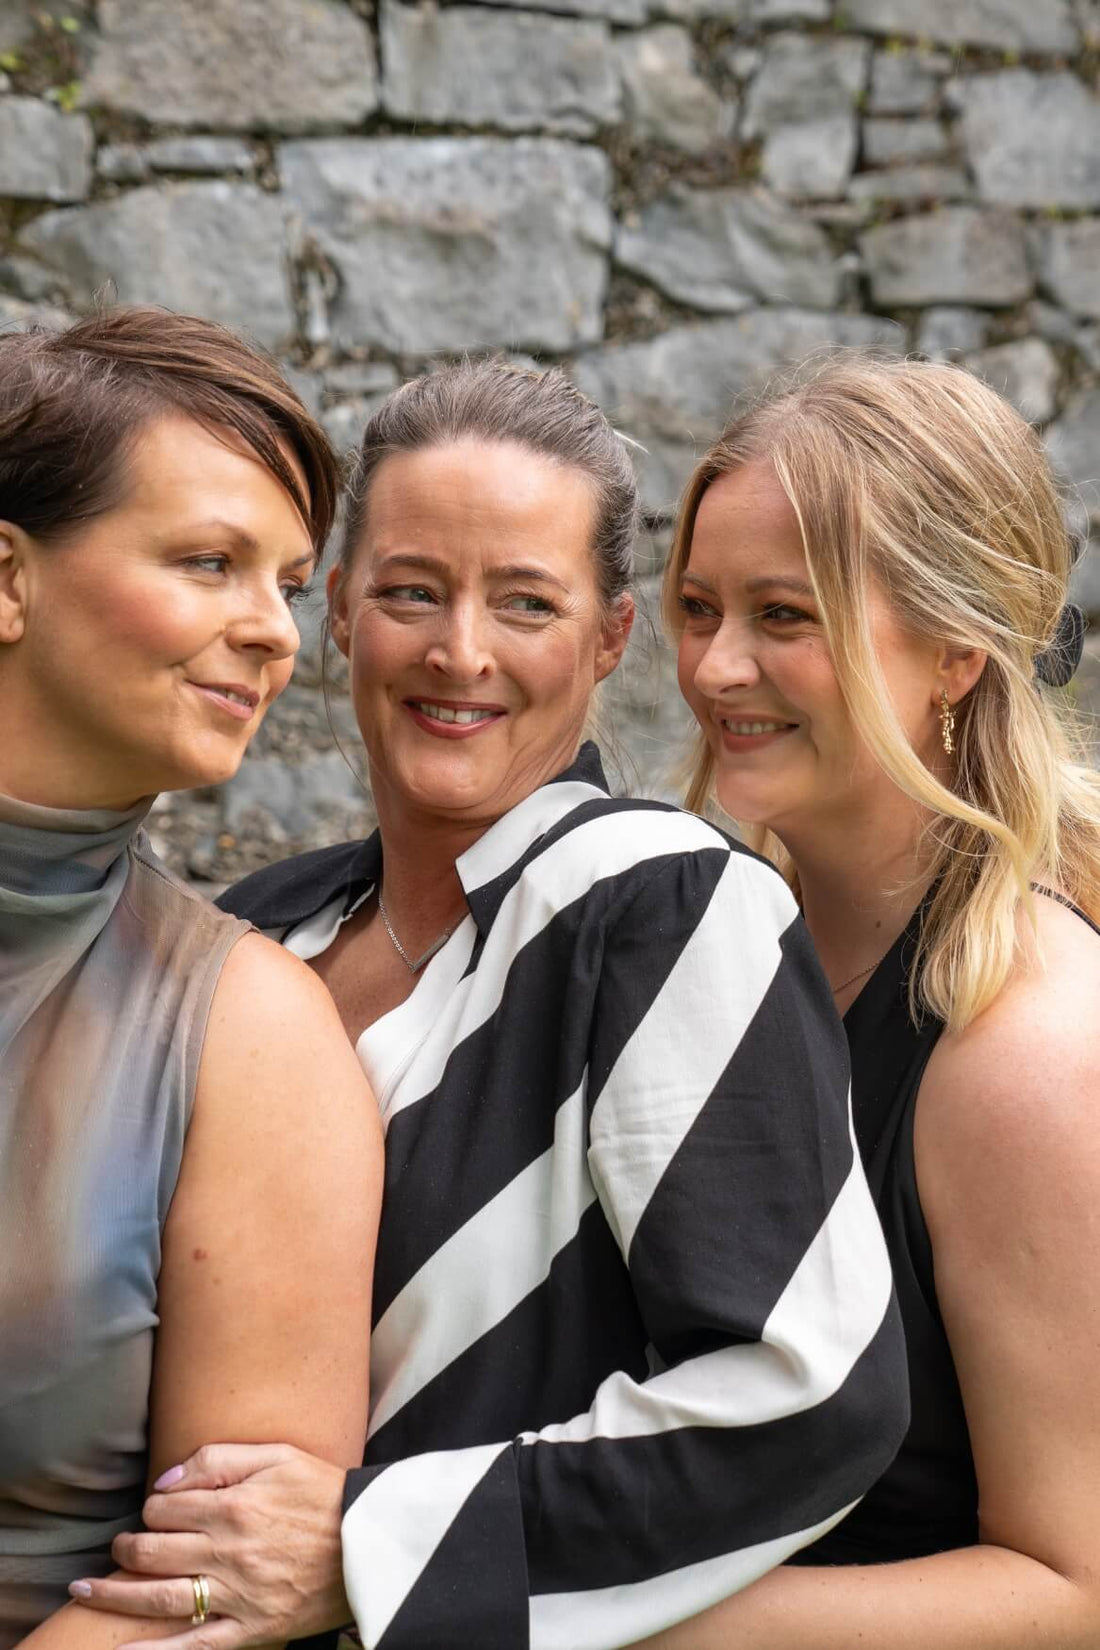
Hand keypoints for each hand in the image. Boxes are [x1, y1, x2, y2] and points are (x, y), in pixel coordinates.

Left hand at [68, 1443, 349, 1649]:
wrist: (372, 1543)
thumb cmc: (326, 1494)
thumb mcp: (279, 1456)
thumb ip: (220, 1459)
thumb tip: (166, 1481)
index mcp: (234, 1505)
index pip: (166, 1507)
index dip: (153, 1507)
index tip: (156, 1510)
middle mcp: (228, 1551)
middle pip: (154, 1550)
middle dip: (126, 1547)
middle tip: (118, 1546)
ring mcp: (237, 1595)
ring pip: (161, 1598)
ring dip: (115, 1595)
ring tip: (86, 1591)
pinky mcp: (251, 1629)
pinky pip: (195, 1648)